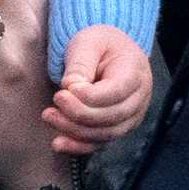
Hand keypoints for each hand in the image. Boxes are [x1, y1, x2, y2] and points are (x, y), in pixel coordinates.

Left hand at [43, 25, 152, 152]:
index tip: (65, 89)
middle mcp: (139, 99)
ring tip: (49, 116)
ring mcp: (130, 117)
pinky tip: (58, 143)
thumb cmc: (99, 44)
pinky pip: (100, 143)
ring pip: (105, 134)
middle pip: (111, 116)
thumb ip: (81, 64)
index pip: (116, 92)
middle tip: (55, 100)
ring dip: (74, 130)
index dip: (90, 96)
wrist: (110, 53)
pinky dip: (79, 146)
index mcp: (135, 72)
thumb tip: (70, 88)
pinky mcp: (117, 128)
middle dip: (79, 113)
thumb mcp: (88, 43)